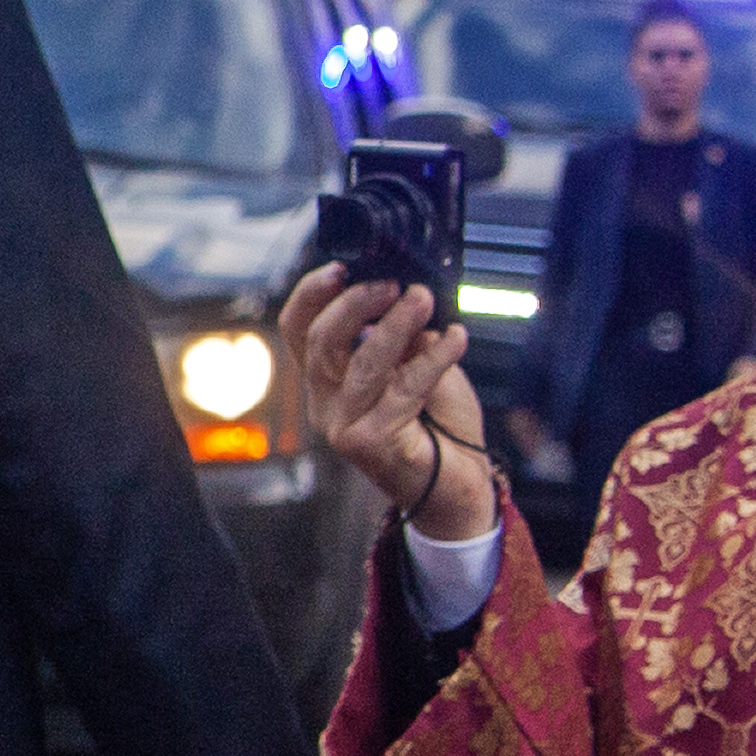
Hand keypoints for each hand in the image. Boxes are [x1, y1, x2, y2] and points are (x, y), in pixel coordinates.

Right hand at [280, 265, 493, 542]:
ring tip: (423, 300)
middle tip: (393, 285)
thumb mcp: (417, 365)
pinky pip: (403, 390)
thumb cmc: (438, 425)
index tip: (342, 267)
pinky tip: (455, 338)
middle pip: (320, 342)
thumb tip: (405, 293)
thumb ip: (404, 336)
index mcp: (327, 381)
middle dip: (354, 304)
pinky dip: (433, 358)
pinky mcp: (369, 444)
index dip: (311, 295)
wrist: (458, 487)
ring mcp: (343, 426)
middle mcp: (325, 404)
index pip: (297, 330)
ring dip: (394, 325)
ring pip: (360, 364)